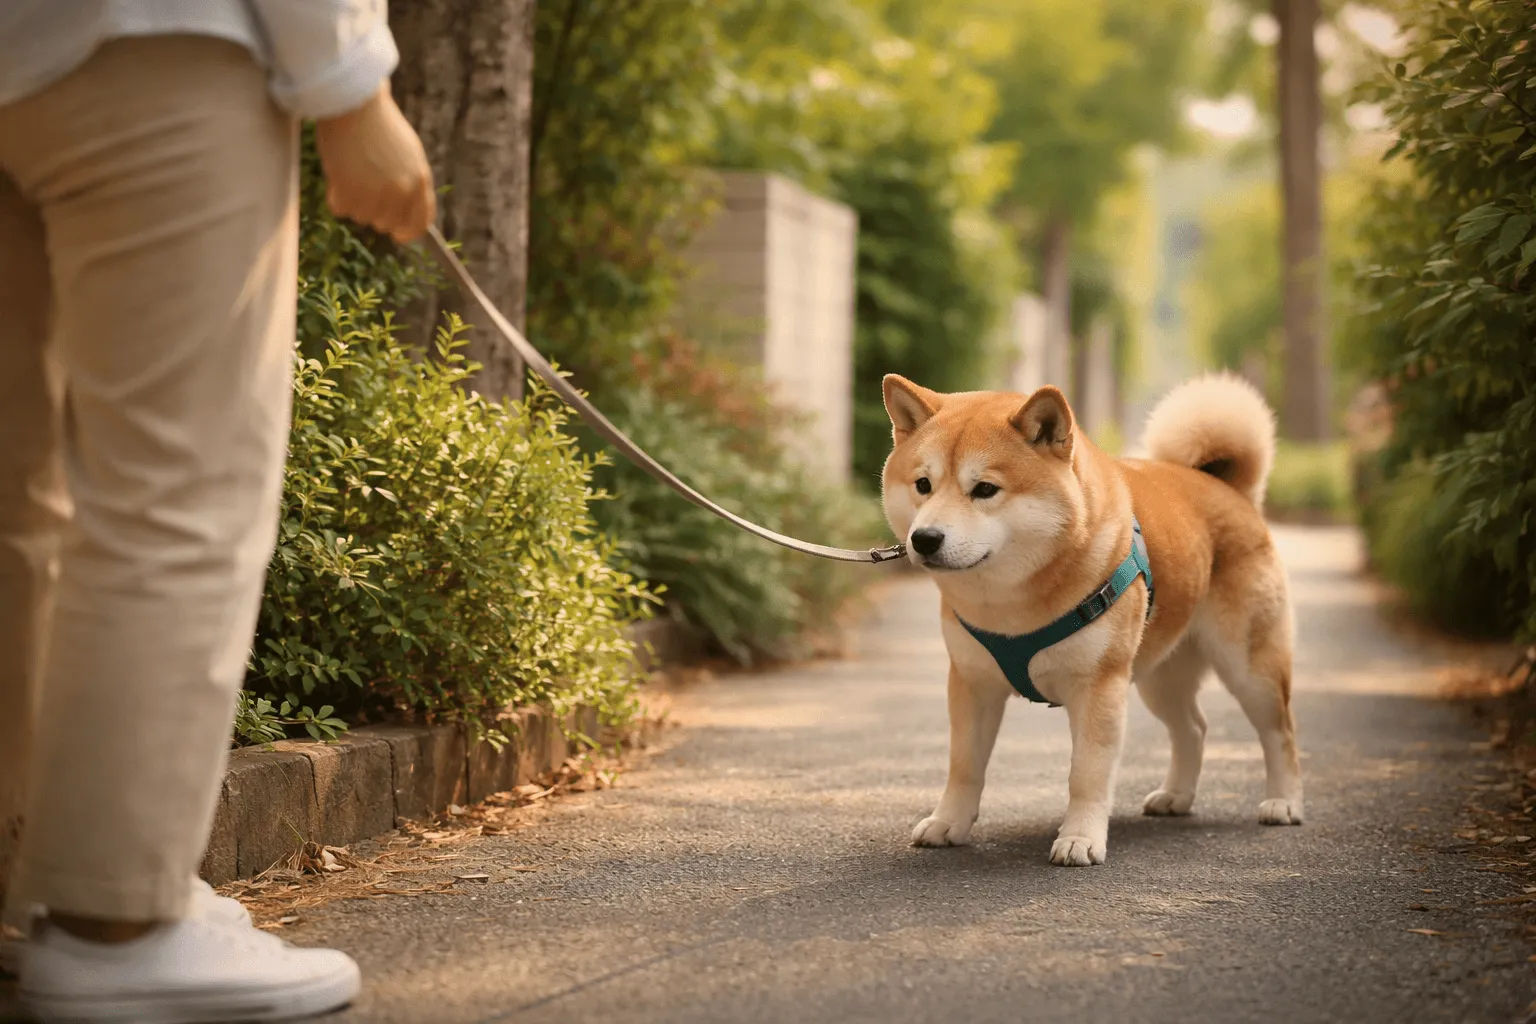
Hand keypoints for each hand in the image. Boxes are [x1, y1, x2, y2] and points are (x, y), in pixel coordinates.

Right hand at [313, 84, 434, 243]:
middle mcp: (401, 192)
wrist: (354, 104)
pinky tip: (339, 171)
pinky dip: (336, 195)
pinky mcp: (349, 193)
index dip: (408, 232)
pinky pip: (340, 209)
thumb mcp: (408, 154)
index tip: (397, 234)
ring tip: (352, 169)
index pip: (420, 223)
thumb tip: (404, 215)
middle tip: (363, 183)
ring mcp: (376, 194)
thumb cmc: (379, 124)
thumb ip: (411, 184)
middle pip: (386, 223)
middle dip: (374, 209)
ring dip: (354, 199)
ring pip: (362, 217)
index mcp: (420, 181)